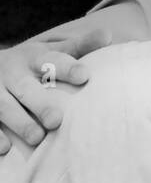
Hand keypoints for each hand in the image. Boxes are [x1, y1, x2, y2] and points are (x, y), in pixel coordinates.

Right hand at [0, 29, 112, 153]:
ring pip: (3, 106)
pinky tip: (4, 148)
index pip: (51, 61)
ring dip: (19, 122)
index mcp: (32, 58)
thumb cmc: (32, 63)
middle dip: (40, 103)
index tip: (85, 75)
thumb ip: (79, 46)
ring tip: (36, 138)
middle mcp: (12, 74)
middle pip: (25, 88)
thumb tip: (108, 34)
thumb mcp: (51, 50)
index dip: (68, 67)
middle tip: (56, 120)